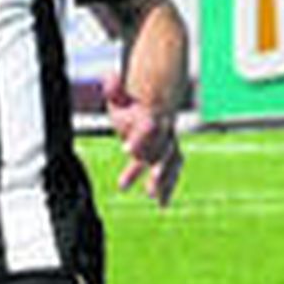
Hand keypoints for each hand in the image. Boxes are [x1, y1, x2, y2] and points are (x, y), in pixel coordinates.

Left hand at [106, 74, 182, 207]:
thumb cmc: (132, 106)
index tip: (126, 150)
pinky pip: (173, 171)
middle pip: (162, 148)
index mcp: (151, 115)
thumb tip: (110, 78)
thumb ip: (115, 89)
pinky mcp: (170, 156)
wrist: (156, 107)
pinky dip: (169, 187)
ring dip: (163, 178)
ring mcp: (169, 144)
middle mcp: (164, 130)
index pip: (147, 126)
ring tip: (151, 194)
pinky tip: (163, 204)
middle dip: (155, 164)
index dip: (139, 138)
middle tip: (147, 181)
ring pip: (170, 161)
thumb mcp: (121, 96)